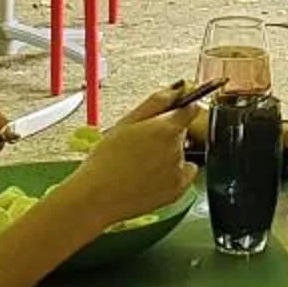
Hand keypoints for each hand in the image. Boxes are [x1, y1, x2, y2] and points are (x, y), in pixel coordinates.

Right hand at [65, 104, 199, 226]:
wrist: (97, 197)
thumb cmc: (105, 160)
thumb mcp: (126, 122)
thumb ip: (155, 102)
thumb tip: (176, 89)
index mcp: (166, 129)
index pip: (190, 108)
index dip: (181, 109)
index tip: (174, 112)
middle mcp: (178, 149)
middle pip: (183, 132)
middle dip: (168, 133)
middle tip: (142, 143)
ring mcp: (179, 171)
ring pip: (182, 153)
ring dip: (169, 154)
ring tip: (141, 163)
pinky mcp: (178, 190)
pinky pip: (185, 174)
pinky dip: (174, 173)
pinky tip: (152, 176)